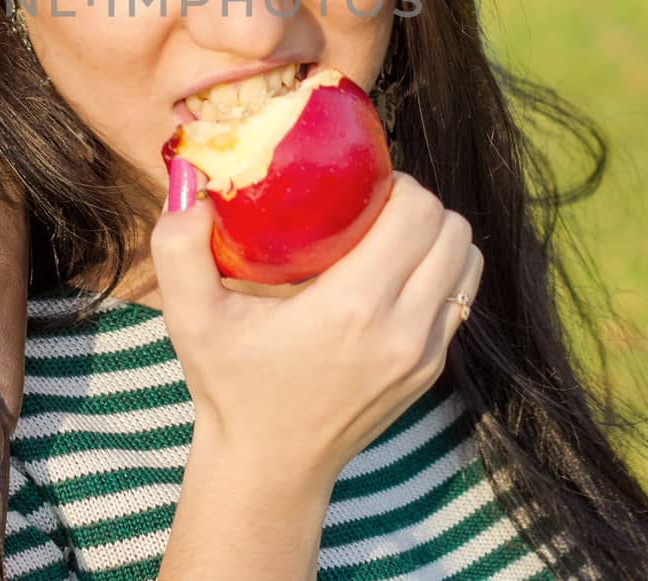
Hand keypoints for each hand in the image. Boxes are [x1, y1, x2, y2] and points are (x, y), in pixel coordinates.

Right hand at [150, 169, 483, 486]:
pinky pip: (461, 297)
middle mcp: (401, 330)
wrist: (268, 467)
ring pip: (468, 261)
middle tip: (371, 205)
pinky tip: (395, 274)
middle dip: (417, 203)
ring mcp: (424, 355)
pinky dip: (440, 272)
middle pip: (451, 229)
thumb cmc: (230, 386)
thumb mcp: (191, 317)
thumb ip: (179, 247)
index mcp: (352, 308)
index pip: (417, 213)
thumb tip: (187, 179)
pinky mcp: (431, 371)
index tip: (356, 188)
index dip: (395, 184)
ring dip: (436, 236)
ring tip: (389, 235)